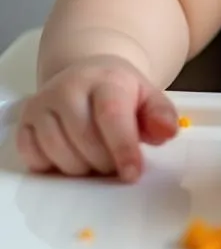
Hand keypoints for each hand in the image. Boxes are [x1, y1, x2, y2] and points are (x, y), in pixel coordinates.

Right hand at [16, 55, 178, 181]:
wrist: (88, 75)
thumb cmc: (120, 92)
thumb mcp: (148, 96)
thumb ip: (161, 115)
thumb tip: (167, 132)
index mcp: (106, 78)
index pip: (111, 115)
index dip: (123, 147)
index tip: (132, 174)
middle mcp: (69, 87)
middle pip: (85, 139)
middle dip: (105, 162)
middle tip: (116, 163)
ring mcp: (43, 104)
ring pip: (59, 153)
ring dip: (82, 168)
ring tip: (97, 158)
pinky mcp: (24, 122)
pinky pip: (35, 159)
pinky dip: (54, 167)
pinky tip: (71, 156)